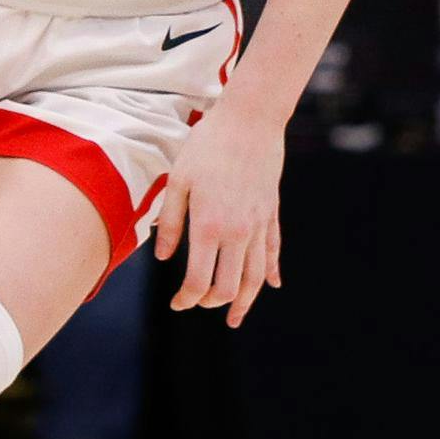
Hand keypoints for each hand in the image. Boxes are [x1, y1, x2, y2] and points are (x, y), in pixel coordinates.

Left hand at [153, 99, 283, 328]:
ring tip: (235, 317)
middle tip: (197, 304)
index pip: (200, 281)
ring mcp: (259, 225)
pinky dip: (271, 272)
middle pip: (230, 287)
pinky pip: (274, 251)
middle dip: (212, 303)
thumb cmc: (206, 147)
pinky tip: (271, 285)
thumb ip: (171, 223)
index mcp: (209, 226)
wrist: (249, 121)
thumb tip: (165, 258)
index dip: (187, 298)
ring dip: (245, 300)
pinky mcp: (272, 214)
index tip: (177, 303)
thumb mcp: (178, 181)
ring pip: (256, 277)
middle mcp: (238, 232)